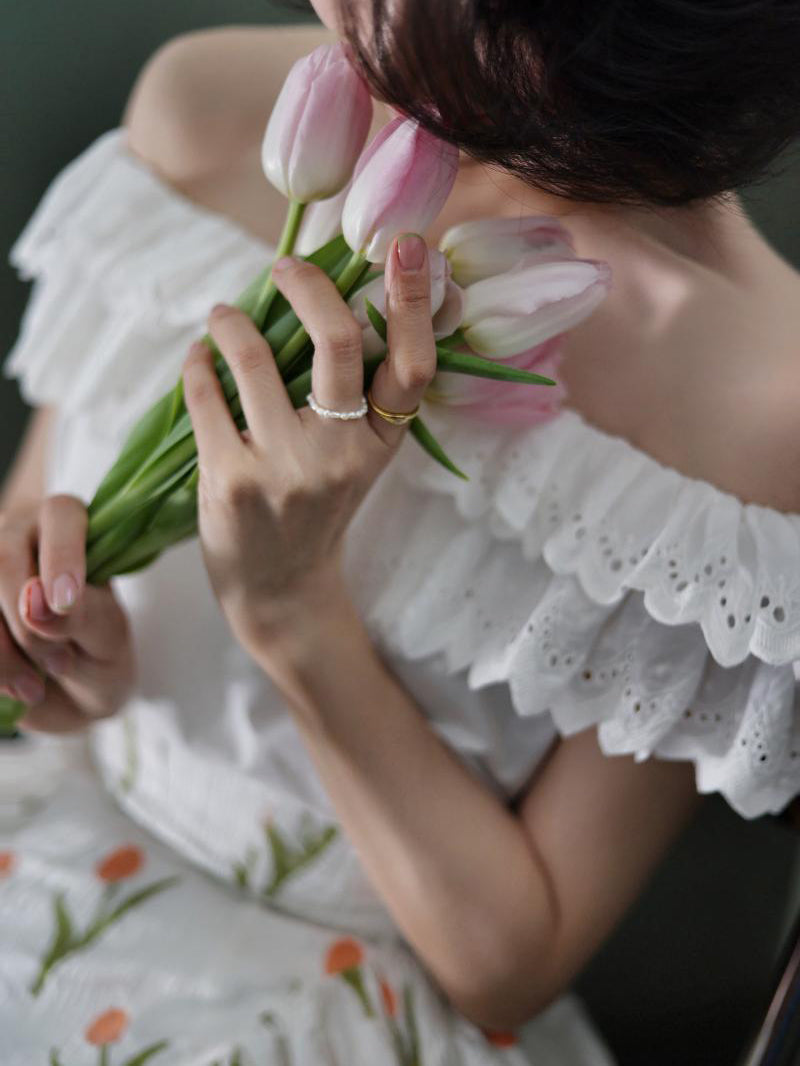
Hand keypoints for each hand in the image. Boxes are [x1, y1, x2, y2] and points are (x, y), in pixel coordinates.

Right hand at [0, 495, 135, 732]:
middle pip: (3, 559)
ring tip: (35, 686)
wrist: (70, 697)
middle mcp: (19, 537)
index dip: (62, 556)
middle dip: (30, 625)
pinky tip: (11, 687)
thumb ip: (82, 615)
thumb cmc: (98, 654)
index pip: (61, 515)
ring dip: (2, 654)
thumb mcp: (107, 639)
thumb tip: (33, 602)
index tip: (66, 604)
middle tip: (62, 664)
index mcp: (71, 529)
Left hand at [181, 232, 436, 666]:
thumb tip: (331, 304)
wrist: (280, 589)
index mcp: (382, 444)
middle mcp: (342, 454)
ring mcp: (285, 468)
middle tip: (283, 267)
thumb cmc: (317, 510)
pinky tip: (199, 357)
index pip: (414, 365)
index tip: (403, 247)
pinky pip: (207, 395)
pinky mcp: (231, 480)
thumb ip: (355, 396)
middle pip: (340, 344)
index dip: (412, 301)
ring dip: (233, 323)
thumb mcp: (356, 461)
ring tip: (223, 316)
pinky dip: (198, 364)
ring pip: (257, 360)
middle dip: (311, 288)